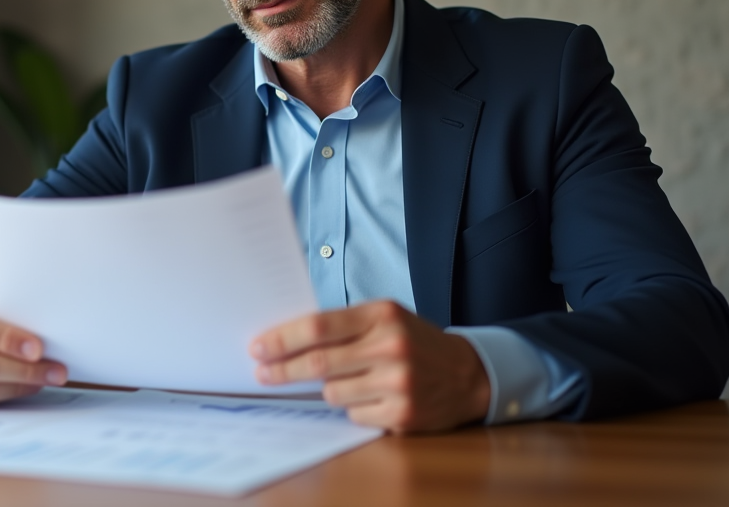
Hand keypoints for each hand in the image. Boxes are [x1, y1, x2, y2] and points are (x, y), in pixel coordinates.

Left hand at [250, 300, 490, 432]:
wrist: (469, 374)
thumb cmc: (414, 341)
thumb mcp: (385, 317)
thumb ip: (344, 324)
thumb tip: (287, 339)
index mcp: (382, 315)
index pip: (319, 326)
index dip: (283, 338)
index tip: (259, 346)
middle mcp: (390, 346)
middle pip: (318, 362)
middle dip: (282, 369)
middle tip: (261, 372)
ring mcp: (398, 383)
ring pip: (332, 392)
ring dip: (329, 388)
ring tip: (352, 379)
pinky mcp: (402, 414)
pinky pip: (353, 414)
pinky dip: (355, 406)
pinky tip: (374, 396)